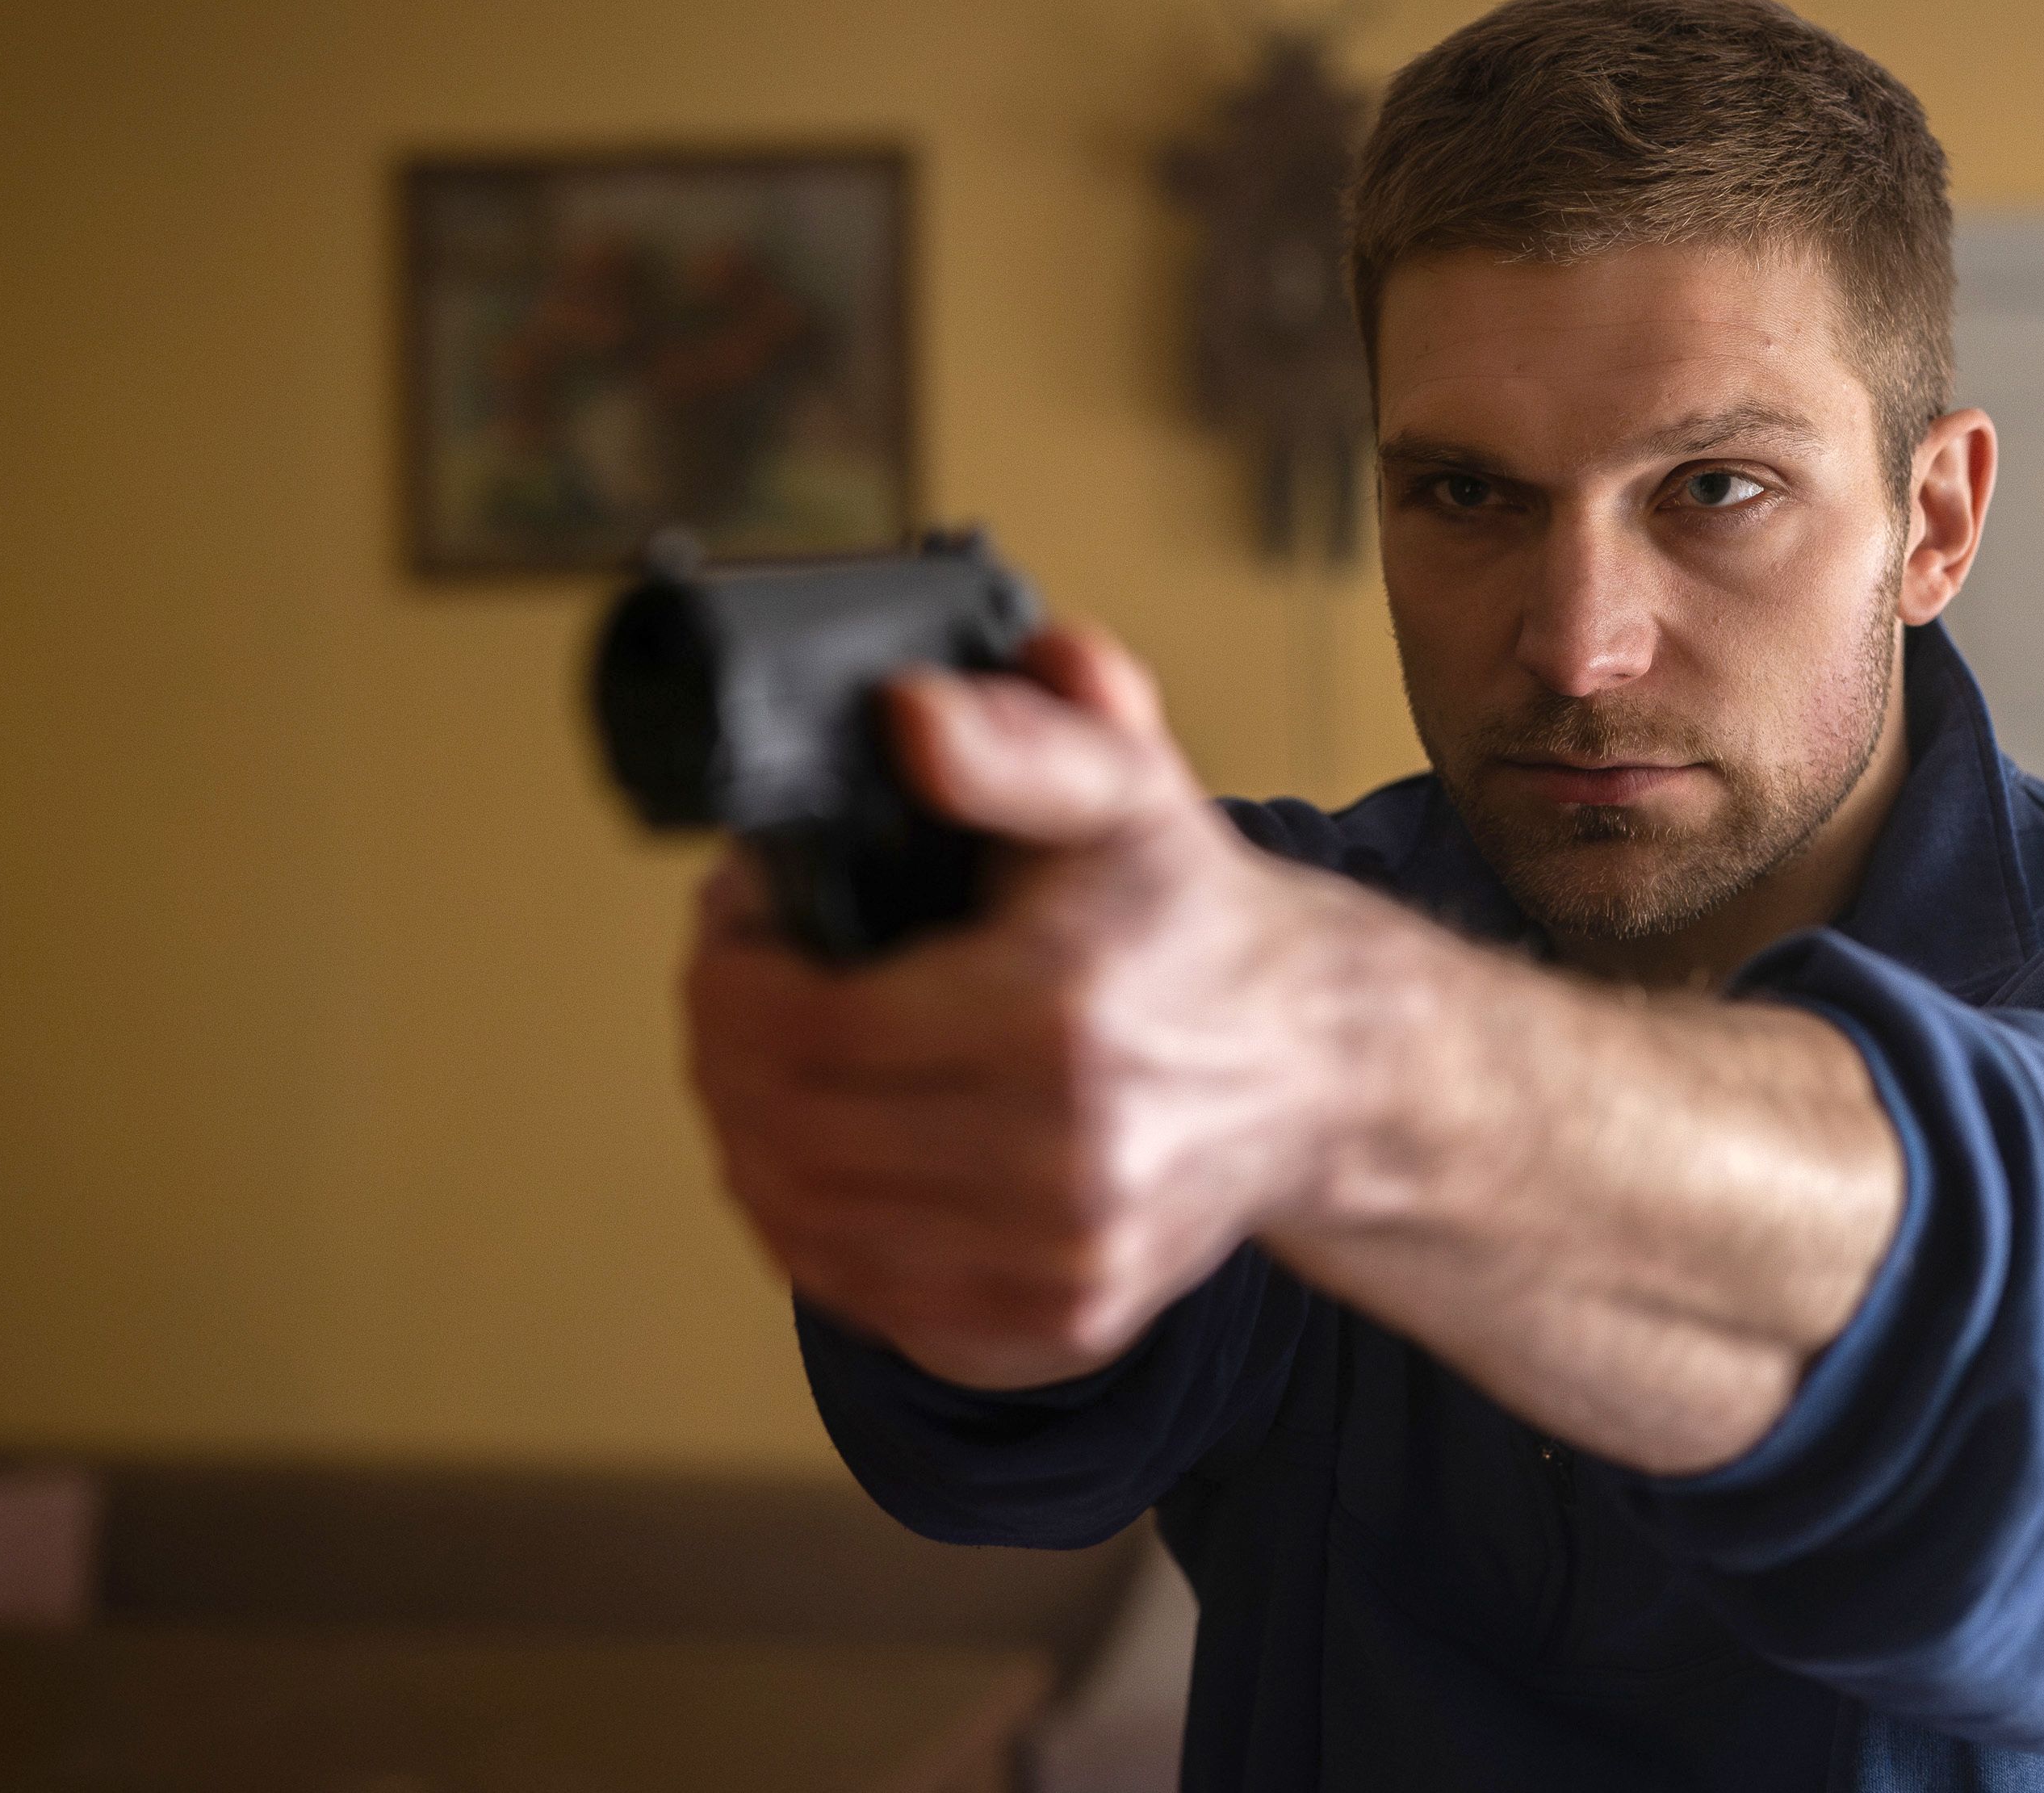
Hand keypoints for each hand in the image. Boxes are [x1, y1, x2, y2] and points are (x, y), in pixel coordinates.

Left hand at [681, 625, 1359, 1390]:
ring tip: (765, 1071)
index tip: (737, 921)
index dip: (731, 973)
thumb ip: (1016, 741)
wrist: (1318, 1064)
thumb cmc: (1192, 922)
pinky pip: (876, 1302)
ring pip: (814, 1232)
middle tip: (732, 992)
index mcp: (1061, 1019)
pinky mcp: (1066, 1324)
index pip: (805, 1031)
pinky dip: (820, 1234)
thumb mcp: (1117, 788)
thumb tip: (908, 719)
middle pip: (792, 1138)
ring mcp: (1068, 1261)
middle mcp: (1070, 1161)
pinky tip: (827, 1160)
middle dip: (724, 1055)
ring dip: (753, 1146)